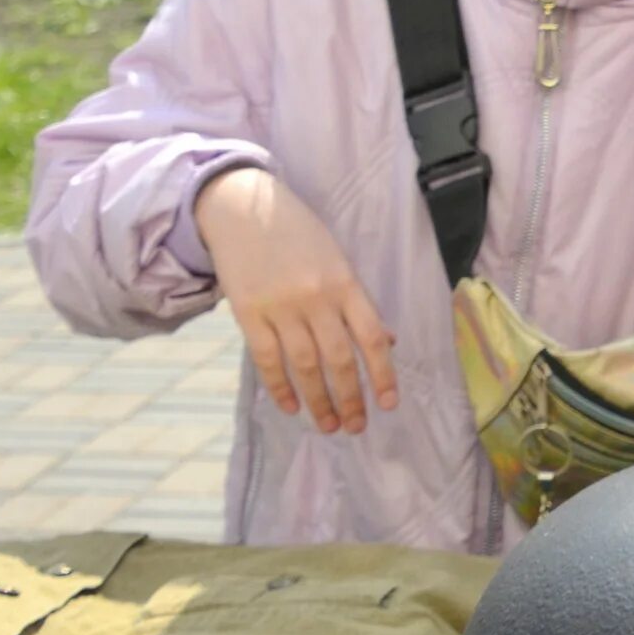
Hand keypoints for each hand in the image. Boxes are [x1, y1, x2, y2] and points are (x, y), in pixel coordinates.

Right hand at [193, 167, 399, 434]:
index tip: (390, 404)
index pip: (372, 337)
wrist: (243, 207)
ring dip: (319, 400)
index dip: (383, 374)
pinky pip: (267, 359)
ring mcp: (281, 307)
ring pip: (305, 365)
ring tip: (328, 426)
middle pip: (340, 359)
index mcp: (346, 283)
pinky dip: (280, 387)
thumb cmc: (298, 234)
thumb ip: (358, 302)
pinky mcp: (248, 313)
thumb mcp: (338, 260)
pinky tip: (292, 407)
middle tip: (356, 427)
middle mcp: (317, 298)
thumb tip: (386, 341)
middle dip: (351, 398)